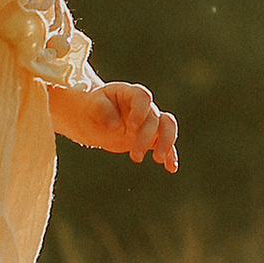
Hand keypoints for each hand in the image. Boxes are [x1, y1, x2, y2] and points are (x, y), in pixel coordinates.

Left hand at [53, 80, 179, 170]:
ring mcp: (149, 121)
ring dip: (166, 143)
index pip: (142, 97)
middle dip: (146, 137)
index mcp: (129, 93)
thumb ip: (102, 110)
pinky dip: (170, 155)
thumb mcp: (92, 106)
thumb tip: (114, 125)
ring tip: (158, 159)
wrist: (93, 118)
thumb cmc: (92, 108)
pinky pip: (166, 144)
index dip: (140, 111)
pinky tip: (171, 168)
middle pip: (154, 118)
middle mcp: (144, 106)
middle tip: (135, 157)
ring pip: (167, 127)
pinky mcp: (152, 137)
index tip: (131, 127)